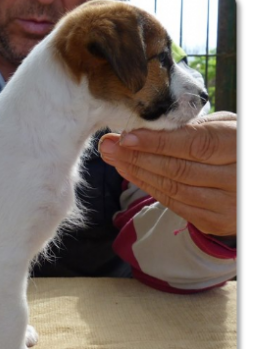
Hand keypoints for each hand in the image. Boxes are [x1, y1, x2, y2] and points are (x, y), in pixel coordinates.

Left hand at [99, 112, 236, 236]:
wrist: (250, 184)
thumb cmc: (235, 145)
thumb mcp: (225, 127)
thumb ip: (191, 127)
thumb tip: (145, 127)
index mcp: (241, 147)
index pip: (195, 145)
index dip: (158, 142)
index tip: (126, 136)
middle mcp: (237, 179)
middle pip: (178, 168)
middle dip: (137, 156)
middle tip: (109, 146)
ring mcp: (226, 204)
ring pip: (172, 187)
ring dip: (136, 172)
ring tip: (114, 157)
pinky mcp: (213, 221)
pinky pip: (173, 203)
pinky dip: (147, 186)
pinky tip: (129, 172)